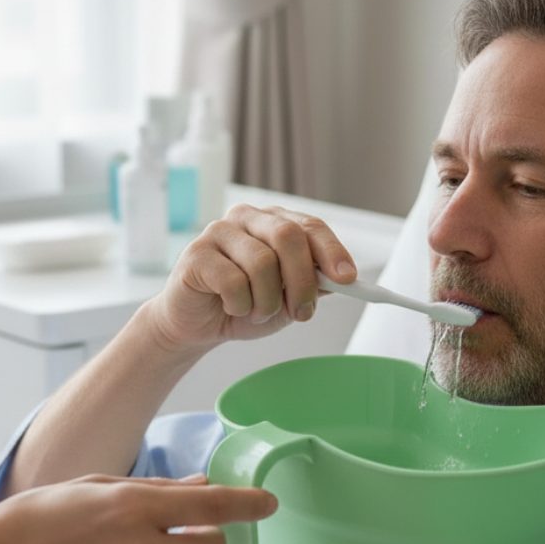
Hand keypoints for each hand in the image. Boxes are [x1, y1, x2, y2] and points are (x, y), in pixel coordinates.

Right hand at [146, 204, 357, 351]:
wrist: (198, 325)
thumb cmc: (244, 304)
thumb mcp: (288, 298)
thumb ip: (314, 284)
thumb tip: (344, 279)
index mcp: (274, 222)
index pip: (309, 227)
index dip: (331, 251)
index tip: (348, 279)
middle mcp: (247, 218)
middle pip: (287, 237)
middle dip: (302, 281)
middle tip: (302, 313)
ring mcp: (219, 232)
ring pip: (261, 263)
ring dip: (267, 301)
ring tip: (257, 313)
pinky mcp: (196, 254)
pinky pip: (233, 281)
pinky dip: (240, 305)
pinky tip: (232, 308)